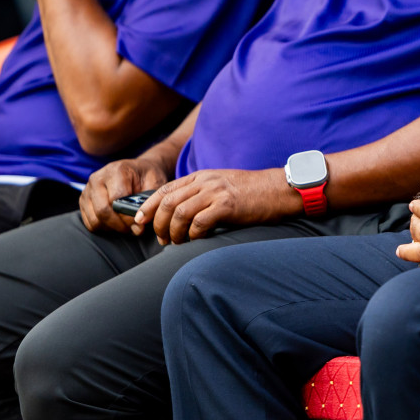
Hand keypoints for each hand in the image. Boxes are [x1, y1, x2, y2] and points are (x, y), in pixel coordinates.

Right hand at [80, 156, 169, 233]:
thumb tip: (139, 224)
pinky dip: (103, 227)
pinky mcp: (83, 200)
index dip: (128, 216)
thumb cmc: (147, 176)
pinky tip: (116, 222)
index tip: (139, 224)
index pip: (116, 199)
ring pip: (94, 219)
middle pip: (102, 210)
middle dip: (119, 225)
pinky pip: (89, 222)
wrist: (137, 169)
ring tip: (126, 225)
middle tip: (133, 229)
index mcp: (116, 171)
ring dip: (111, 227)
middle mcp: (97, 178)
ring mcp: (88, 189)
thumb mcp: (155, 183)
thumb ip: (149, 202)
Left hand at [133, 167, 297, 244]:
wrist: (278, 189)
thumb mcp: (221, 186)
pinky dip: (193, 234)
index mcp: (202, 176)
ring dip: (174, 232)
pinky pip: (199, 222)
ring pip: (179, 213)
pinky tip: (196, 240)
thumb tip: (177, 214)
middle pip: (168, 202)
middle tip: (161, 239)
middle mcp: (206, 181)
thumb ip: (201, 194)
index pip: (165, 189)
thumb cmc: (251, 193)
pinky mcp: (227, 205)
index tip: (140, 221)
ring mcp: (216, 192)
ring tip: (177, 243)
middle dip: (158, 224)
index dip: (148, 207)